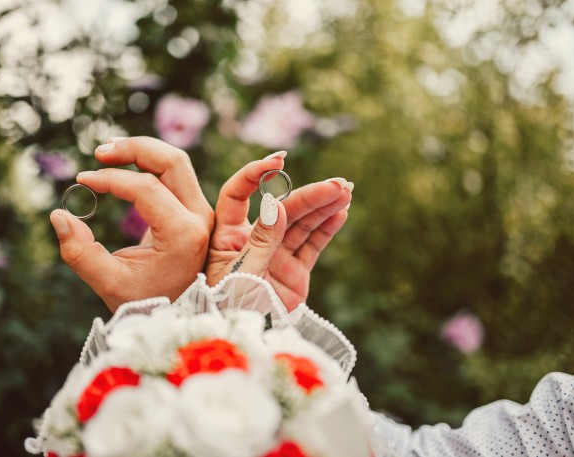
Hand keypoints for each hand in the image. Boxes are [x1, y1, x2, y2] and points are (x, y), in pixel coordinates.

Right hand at [50, 137, 213, 311]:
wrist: (177, 315)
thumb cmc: (145, 302)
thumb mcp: (110, 282)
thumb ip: (81, 253)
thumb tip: (58, 216)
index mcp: (184, 235)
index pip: (146, 188)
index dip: (110, 179)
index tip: (82, 180)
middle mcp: (200, 219)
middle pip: (172, 162)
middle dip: (134, 148)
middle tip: (99, 152)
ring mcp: (201, 213)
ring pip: (176, 163)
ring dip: (142, 150)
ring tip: (106, 152)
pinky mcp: (195, 211)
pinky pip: (174, 176)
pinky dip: (148, 163)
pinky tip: (121, 164)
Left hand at [206, 152, 351, 309]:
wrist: (247, 343)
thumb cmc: (231, 310)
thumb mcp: (243, 273)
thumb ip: (261, 240)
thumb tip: (276, 203)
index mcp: (227, 235)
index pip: (238, 194)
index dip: (256, 175)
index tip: (278, 161)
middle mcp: (252, 239)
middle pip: (282, 208)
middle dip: (309, 195)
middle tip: (337, 184)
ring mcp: (275, 253)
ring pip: (302, 223)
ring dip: (324, 206)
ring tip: (346, 191)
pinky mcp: (294, 270)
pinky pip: (313, 244)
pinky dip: (328, 227)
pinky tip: (342, 211)